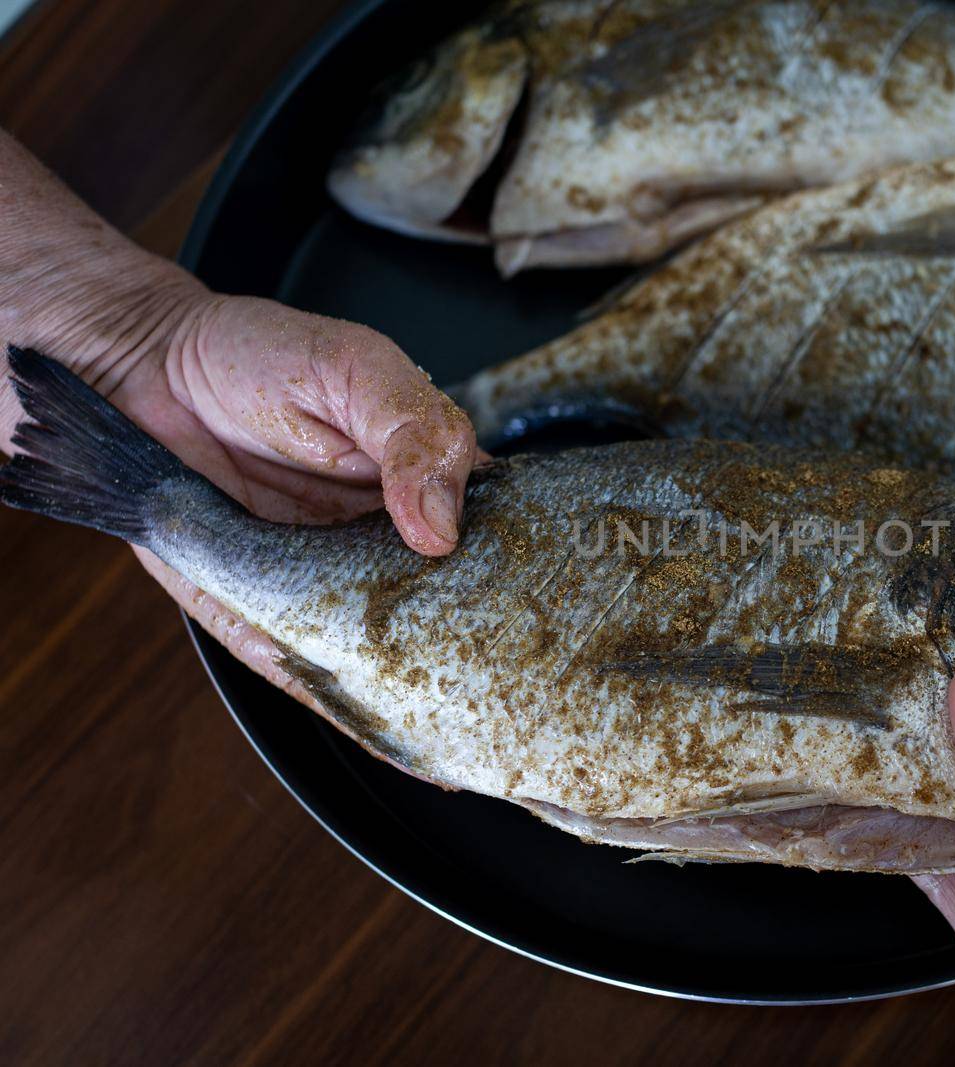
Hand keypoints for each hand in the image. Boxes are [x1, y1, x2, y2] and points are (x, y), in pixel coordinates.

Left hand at [0, 130, 478, 698]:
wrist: (142, 367)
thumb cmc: (257, 354)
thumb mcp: (355, 369)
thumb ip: (412, 433)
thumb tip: (443, 530)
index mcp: (430, 487)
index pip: (495, 547)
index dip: (511, 578)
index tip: (516, 601)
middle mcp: (389, 545)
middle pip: (445, 615)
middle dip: (456, 643)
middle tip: (458, 653)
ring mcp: (329, 584)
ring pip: (380, 655)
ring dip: (396, 678)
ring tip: (411, 687)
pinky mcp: (262, 612)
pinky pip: (298, 665)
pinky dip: (322, 688)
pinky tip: (347, 698)